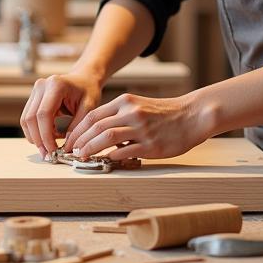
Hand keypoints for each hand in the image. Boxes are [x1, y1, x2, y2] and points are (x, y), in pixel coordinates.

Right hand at [20, 71, 102, 157]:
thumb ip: (77, 126)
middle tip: (48, 155)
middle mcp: (41, 86)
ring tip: (48, 149)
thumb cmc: (88, 90)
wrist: (84, 78)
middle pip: (31, 118)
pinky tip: (47, 138)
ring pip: (26, 119)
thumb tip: (66, 147)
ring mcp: (35, 91)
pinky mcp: (33, 98)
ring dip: (35, 137)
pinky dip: (35, 131)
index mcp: (56, 85)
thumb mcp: (89, 107)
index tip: (53, 151)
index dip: (46, 135)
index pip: (43, 114)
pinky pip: (28, 118)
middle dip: (38, 140)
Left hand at [64, 93, 207, 160]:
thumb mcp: (138, 106)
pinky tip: (104, 160)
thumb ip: (119, 116)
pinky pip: (125, 151)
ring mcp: (141, 129)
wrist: (192, 116)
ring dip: (90, 149)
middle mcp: (131, 113)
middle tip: (71, 151)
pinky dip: (112, 156)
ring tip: (81, 156)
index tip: (70, 140)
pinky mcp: (151, 144)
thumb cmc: (165, 113)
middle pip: (96, 126)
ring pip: (106, 138)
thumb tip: (98, 133)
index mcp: (125, 102)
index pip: (93, 115)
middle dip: (79, 140)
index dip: (78, 129)